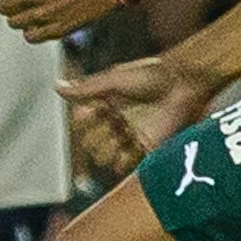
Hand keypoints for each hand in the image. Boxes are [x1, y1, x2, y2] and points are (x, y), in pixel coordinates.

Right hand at [59, 55, 213, 174]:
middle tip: (112, 121)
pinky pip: (124, 166)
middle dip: (96, 135)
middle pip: (90, 144)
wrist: (183, 84)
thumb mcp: (115, 78)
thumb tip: (56, 87)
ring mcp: (130, 137)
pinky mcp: (146, 149)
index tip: (95, 109)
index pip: (81, 123)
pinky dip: (121, 162)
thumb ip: (87, 88)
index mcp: (105, 105)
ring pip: (103, 158)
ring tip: (121, 135)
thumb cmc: (151, 75)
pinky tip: (129, 146)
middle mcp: (115, 123)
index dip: (85, 121)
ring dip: (108, 149)